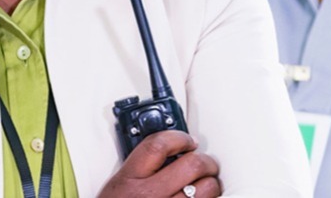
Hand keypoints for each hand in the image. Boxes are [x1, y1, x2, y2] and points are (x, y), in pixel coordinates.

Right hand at [99, 131, 221, 197]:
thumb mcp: (119, 184)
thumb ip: (141, 166)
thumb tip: (169, 151)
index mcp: (130, 179)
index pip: (158, 146)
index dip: (178, 137)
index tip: (187, 140)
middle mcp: (150, 195)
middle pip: (191, 165)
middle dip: (204, 160)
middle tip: (204, 161)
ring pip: (206, 189)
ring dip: (211, 183)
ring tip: (207, 182)